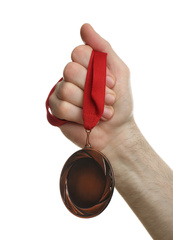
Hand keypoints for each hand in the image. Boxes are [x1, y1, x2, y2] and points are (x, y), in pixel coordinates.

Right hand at [49, 24, 132, 151]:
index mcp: (85, 66)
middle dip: (93, 88)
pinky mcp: (57, 111)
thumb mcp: (119, 71)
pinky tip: (88, 121)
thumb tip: (84, 27)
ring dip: (88, 104)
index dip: (97, 69)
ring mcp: (61, 93)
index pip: (79, 53)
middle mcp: (71, 77)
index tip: (112, 83)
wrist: (117, 131)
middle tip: (109, 99)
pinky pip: (61, 107)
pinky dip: (79, 115)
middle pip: (70, 70)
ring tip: (101, 112)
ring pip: (65, 89)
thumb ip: (103, 49)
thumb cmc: (120, 102)